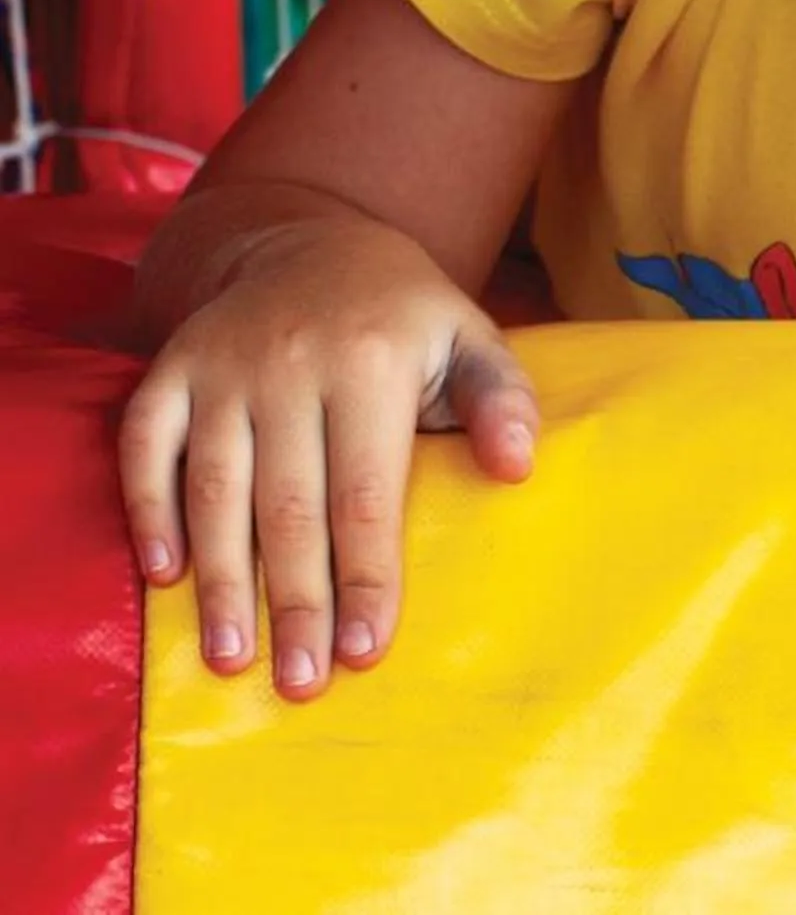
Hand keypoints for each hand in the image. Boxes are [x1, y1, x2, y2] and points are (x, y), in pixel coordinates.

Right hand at [115, 215, 538, 698]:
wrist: (310, 241)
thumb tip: (520, 466)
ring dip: (221, 580)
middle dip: (295, 601)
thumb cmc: (403, 315)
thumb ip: (502, 399)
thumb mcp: (469, 337)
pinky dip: (150, 512)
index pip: (367, 494)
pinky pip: (146, 448)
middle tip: (300, 682)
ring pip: (215, 490)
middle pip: (290, 506)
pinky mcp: (169, 370)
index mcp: (372, 362)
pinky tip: (165, 578)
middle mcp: (289, 365)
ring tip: (230, 657)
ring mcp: (221, 366)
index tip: (366, 650)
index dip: (365, 576)